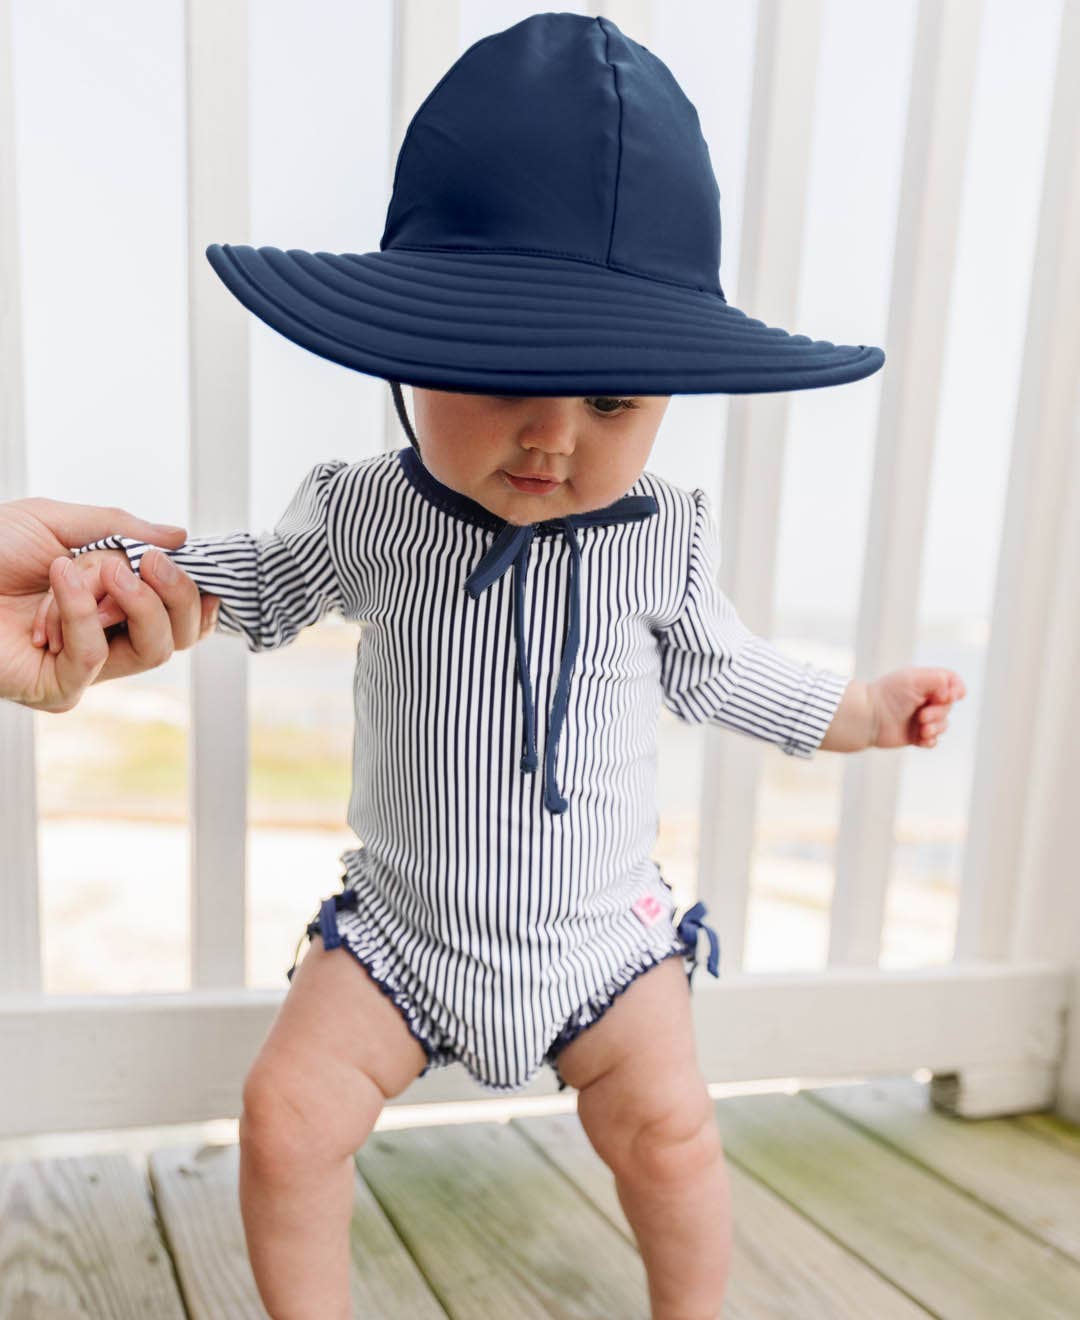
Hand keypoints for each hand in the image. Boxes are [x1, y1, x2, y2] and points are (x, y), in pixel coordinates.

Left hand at [0, 497, 218, 712]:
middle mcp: (104, 639)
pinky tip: (59, 581)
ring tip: (91, 570)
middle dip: (176, 595)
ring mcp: (84, 668)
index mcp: (110, 604)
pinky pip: (96, 656)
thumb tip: (179, 537)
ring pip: (151, 650)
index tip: (203, 568)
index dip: (198, 598)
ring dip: (131, 603)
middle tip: (152, 562)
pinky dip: (82, 613)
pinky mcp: (59, 689)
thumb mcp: (56, 522)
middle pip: (177, 636)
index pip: (177, 616)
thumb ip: (120, 529)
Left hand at [868, 667, 966, 749]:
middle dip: (939, 713)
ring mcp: (920, 718)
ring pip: (943, 724)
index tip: (950, 696)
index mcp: (925, 683)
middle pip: (948, 706)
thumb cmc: (888, 694)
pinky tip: (921, 739)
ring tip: (922, 730)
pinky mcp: (915, 735)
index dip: (956, 689)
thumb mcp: (914, 679)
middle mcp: (924, 700)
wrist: (867, 717)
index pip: (951, 683)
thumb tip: (951, 693)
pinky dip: (930, 740)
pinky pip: (933, 740)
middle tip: (921, 716)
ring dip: (936, 728)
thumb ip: (938, 679)